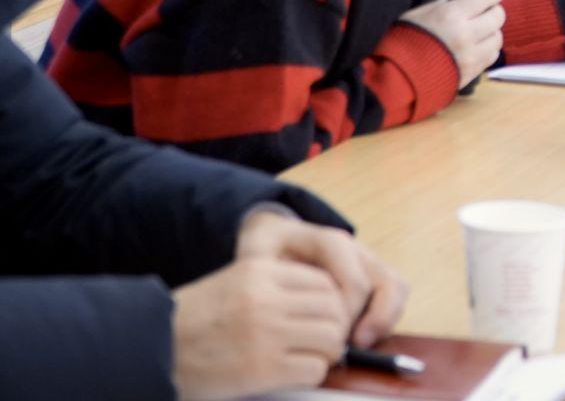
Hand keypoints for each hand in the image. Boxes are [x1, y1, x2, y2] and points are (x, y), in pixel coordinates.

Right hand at [171, 257, 351, 399]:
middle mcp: (266, 298)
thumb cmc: (193, 321)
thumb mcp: (235, 284)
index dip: (331, 304)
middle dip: (334, 329)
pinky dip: (312, 374)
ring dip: (326, 353)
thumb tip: (329, 303)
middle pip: (333, 309)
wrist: (148, 351)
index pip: (324, 281)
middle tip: (322, 343)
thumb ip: (277, 287)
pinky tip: (294, 375)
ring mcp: (265, 333)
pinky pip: (313, 369)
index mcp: (260, 270)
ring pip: (330, 338)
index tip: (322, 319)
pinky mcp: (261, 369)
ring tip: (308, 359)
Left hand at [236, 210, 406, 348]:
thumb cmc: (267, 249)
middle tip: (354, 345)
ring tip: (363, 343)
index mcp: (329, 242)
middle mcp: (355, 250)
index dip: (348, 313)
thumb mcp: (256, 253)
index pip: (354, 280)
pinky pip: (394, 294)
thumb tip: (279, 302)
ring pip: (396, 286)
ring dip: (385, 318)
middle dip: (374, 317)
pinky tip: (363, 337)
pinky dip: (386, 317)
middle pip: (385, 281)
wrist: (278, 235)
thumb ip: (264, 273)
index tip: (331, 335)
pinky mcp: (371, 275)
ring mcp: (367, 261)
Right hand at [399, 0, 504, 88]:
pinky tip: (475, 49)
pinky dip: (487, 50)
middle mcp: (466, 34)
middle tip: (482, 13)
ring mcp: (472, 56)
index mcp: (452, 14)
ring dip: (491, 33)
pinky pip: (492, 56)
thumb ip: (444, 3)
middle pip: (498, 16)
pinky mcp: (473, 73)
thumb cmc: (404, 40)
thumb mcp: (419, 13)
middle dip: (492, 11)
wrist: (396, 77)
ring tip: (478, 33)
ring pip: (498, 37)